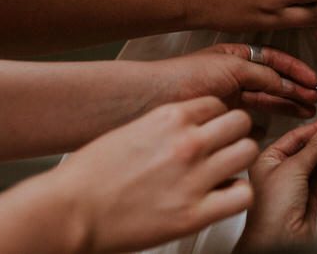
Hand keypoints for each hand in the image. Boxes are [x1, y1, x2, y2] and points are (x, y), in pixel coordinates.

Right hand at [51, 97, 258, 252]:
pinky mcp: (195, 213)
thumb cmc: (87, 175)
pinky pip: (242, 194)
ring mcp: (194, 176)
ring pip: (247, 152)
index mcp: (168, 118)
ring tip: (227, 171)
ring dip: (240, 161)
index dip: (216, 118)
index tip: (213, 129)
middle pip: (240, 122)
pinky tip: (223, 197)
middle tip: (226, 148)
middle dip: (234, 134)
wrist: (69, 210)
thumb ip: (161, 129)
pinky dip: (239, 194)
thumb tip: (180, 130)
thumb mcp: (128, 132)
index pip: (216, 104)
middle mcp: (187, 142)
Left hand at [152, 43, 316, 118]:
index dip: (295, 69)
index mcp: (236, 57)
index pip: (273, 60)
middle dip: (295, 89)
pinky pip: (249, 119)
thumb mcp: (232, 68)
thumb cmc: (185, 75)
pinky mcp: (221, 116)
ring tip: (304, 111)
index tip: (311, 79)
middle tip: (313, 98)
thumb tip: (284, 83)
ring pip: (265, 100)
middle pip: (273, 82)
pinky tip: (270, 130)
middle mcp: (233, 75)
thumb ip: (262, 75)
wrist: (154, 98)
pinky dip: (262, 124)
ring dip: (286, 104)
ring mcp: (228, 96)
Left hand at [236, 119, 316, 250]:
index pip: (293, 137)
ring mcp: (296, 186)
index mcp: (267, 160)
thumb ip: (313, 148)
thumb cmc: (270, 210)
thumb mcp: (292, 169)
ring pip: (316, 163)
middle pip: (306, 149)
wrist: (279, 240)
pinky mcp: (309, 198)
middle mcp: (280, 172)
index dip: (312, 128)